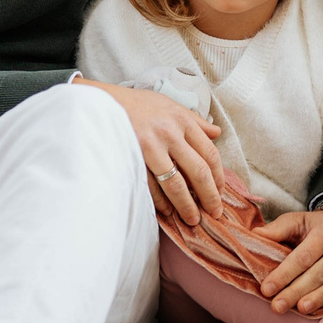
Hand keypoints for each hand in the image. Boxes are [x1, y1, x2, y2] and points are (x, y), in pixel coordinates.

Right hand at [78, 79, 225, 221]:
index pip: (209, 153)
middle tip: (214, 213)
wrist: (101, 102)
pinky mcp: (132, 159)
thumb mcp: (169, 105)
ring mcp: (150, 148)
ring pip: (176, 184)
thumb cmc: (137, 104)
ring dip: (186, 206)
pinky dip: (160, 202)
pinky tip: (167, 211)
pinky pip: (151, 186)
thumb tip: (217, 133)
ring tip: (193, 219)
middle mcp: (169, 134)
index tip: (220, 192)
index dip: (218, 177)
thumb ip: (194, 120)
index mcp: (182, 120)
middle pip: (198, 171)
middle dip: (209, 196)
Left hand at [256, 208, 322, 312]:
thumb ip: (278, 229)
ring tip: (300, 309)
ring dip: (318, 297)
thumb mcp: (299, 219)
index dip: (285, 273)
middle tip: (277, 306)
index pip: (303, 256)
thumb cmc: (319, 224)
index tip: (267, 288)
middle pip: (319, 273)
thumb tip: (254, 237)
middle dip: (296, 291)